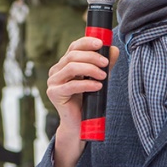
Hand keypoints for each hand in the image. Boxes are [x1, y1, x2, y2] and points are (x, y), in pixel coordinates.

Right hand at [46, 36, 118, 166]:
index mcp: (65, 64)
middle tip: (106, 63)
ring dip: (90, 69)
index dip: (87, 42)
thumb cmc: (88, 99)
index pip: (74, 47)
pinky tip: (98, 86)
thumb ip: (105, 64)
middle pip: (72, 55)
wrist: (80, 123)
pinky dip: (87, 84)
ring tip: (103, 75)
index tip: (101, 43)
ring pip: (71, 67)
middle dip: (92, 57)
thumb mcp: (99, 78)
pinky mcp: (54, 94)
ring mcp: (53, 82)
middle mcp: (56, 70)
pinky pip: (71, 85)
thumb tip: (114, 49)